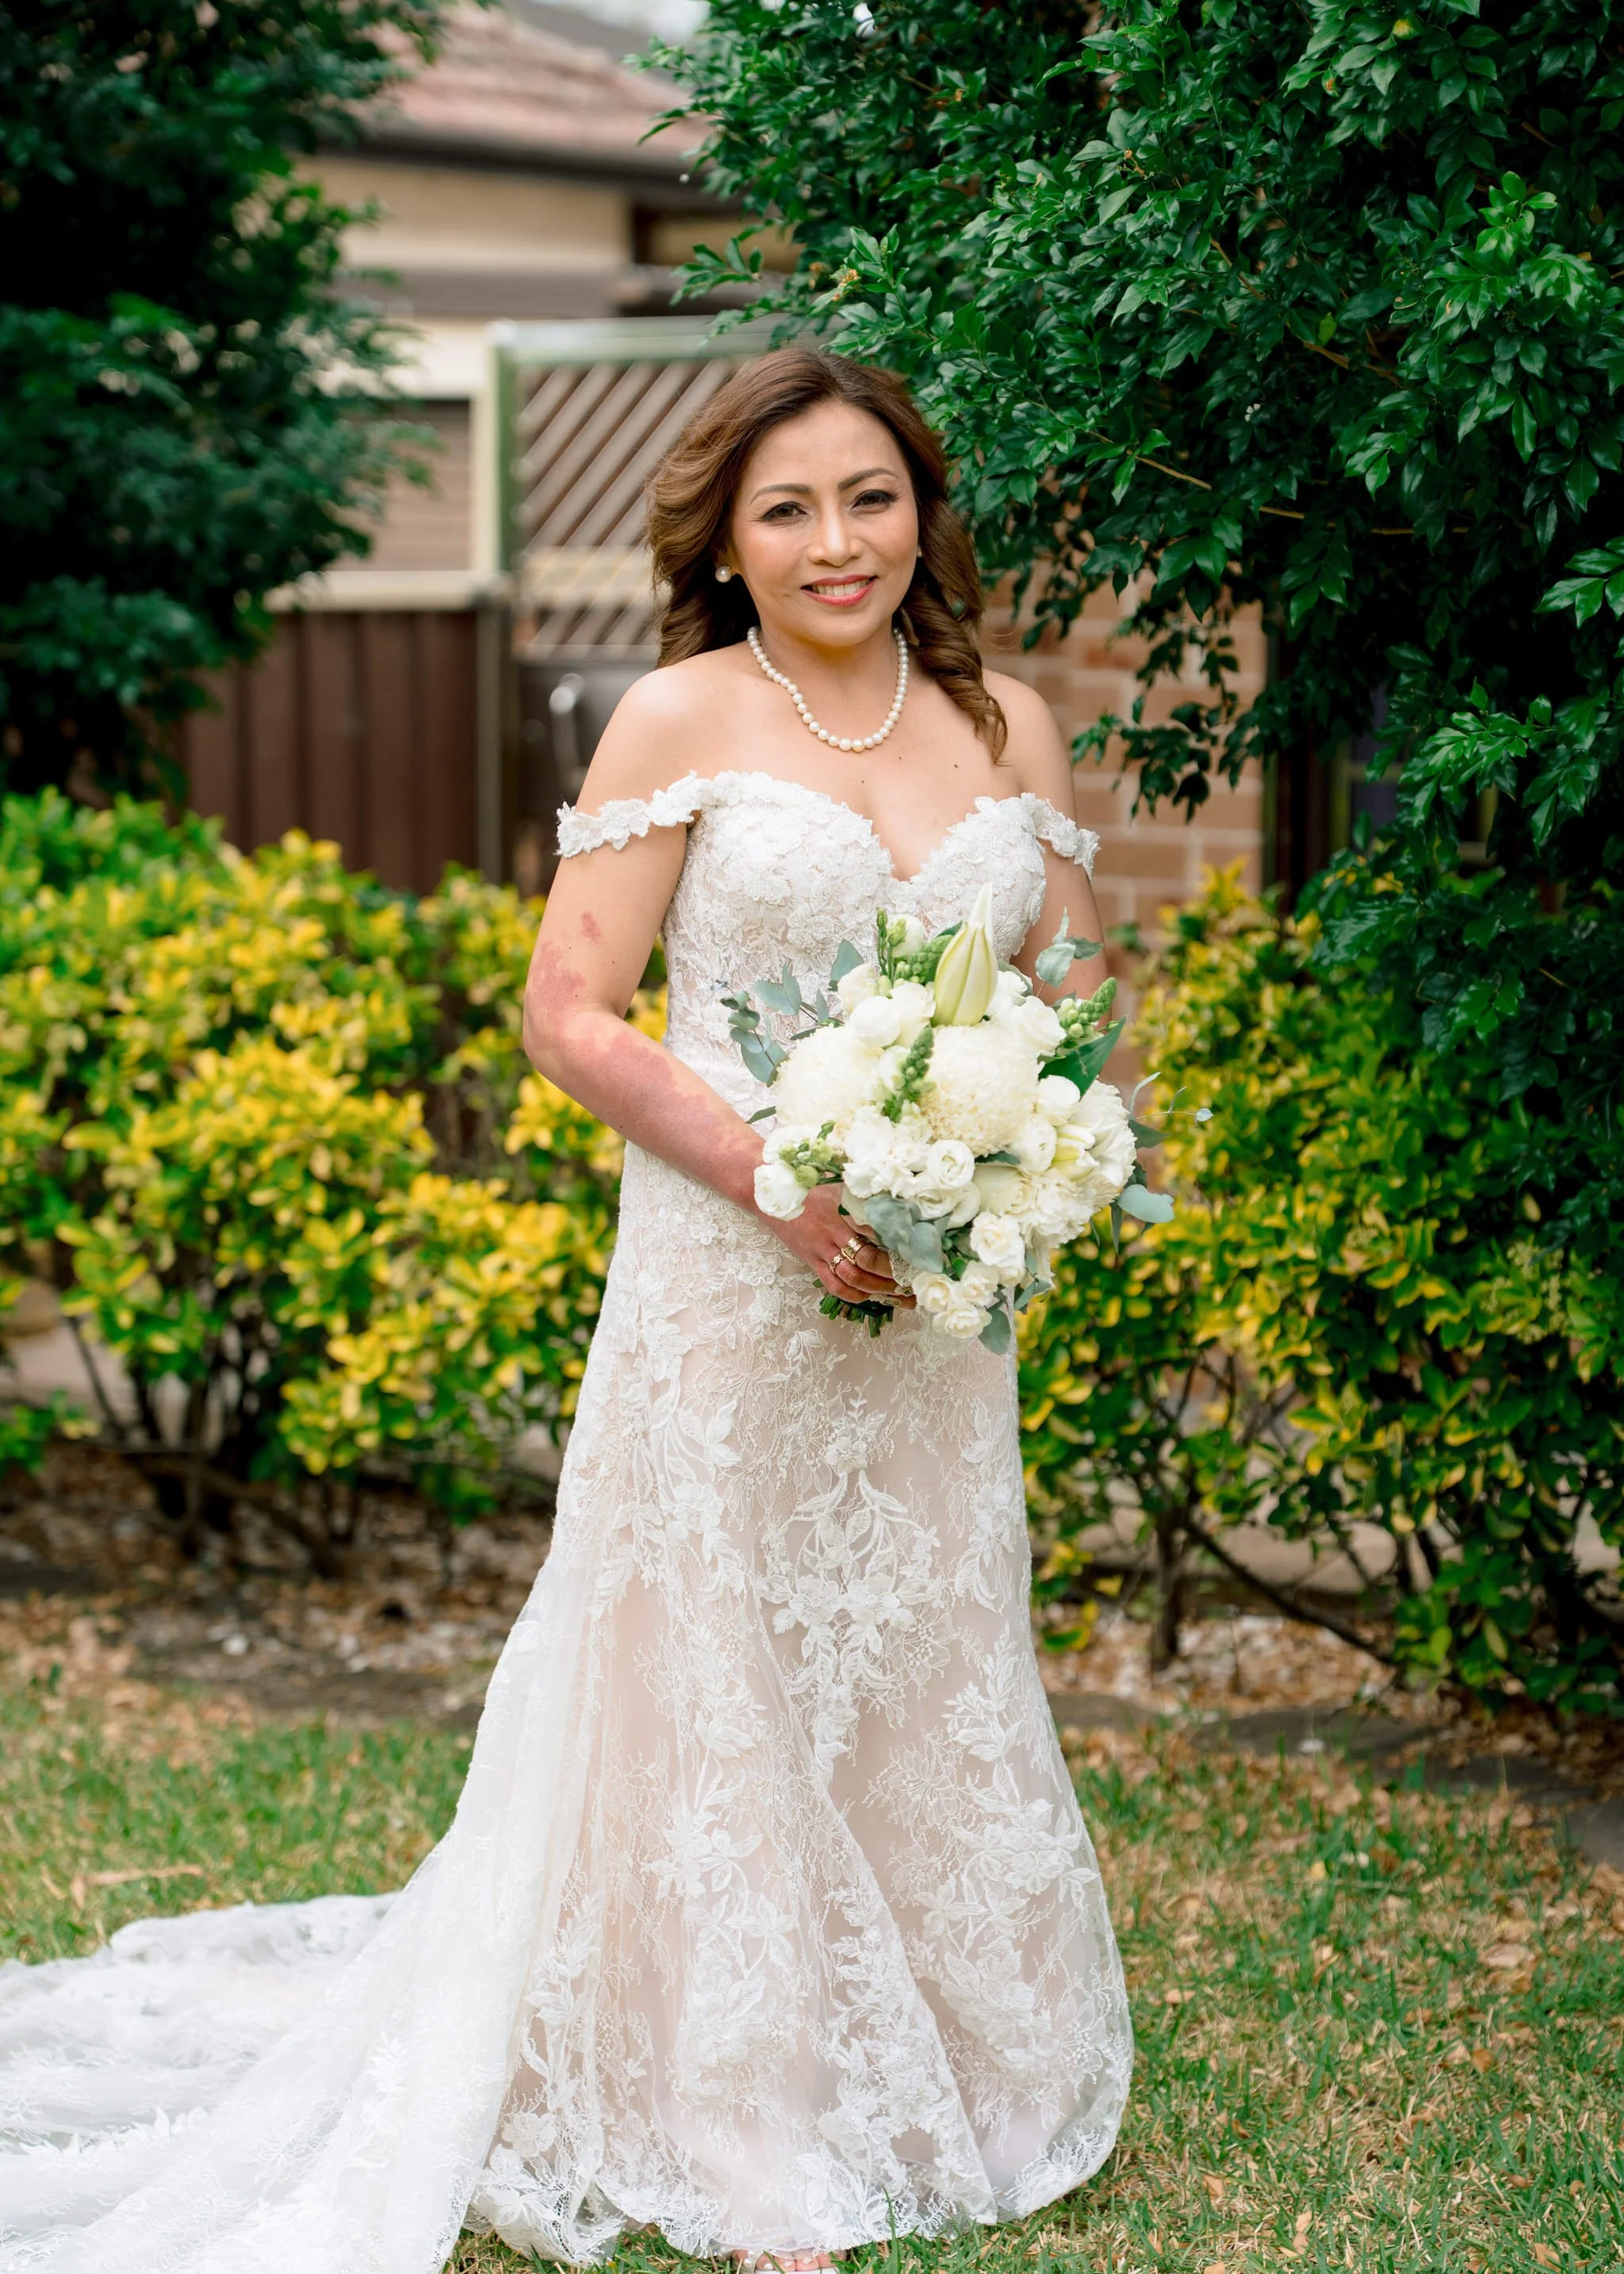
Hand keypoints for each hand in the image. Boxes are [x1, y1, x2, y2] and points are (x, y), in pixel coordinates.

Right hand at [762, 1183, 914, 1308]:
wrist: (765, 1191)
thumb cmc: (803, 1182)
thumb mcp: (834, 1180)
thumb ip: (860, 1189)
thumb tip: (893, 1193)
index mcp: (840, 1209)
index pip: (875, 1230)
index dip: (898, 1242)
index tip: (919, 1250)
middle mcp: (831, 1233)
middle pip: (867, 1259)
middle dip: (893, 1273)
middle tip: (915, 1280)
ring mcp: (820, 1250)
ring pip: (852, 1278)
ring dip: (878, 1289)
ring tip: (902, 1295)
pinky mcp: (810, 1261)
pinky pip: (833, 1284)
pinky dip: (854, 1294)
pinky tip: (870, 1296)